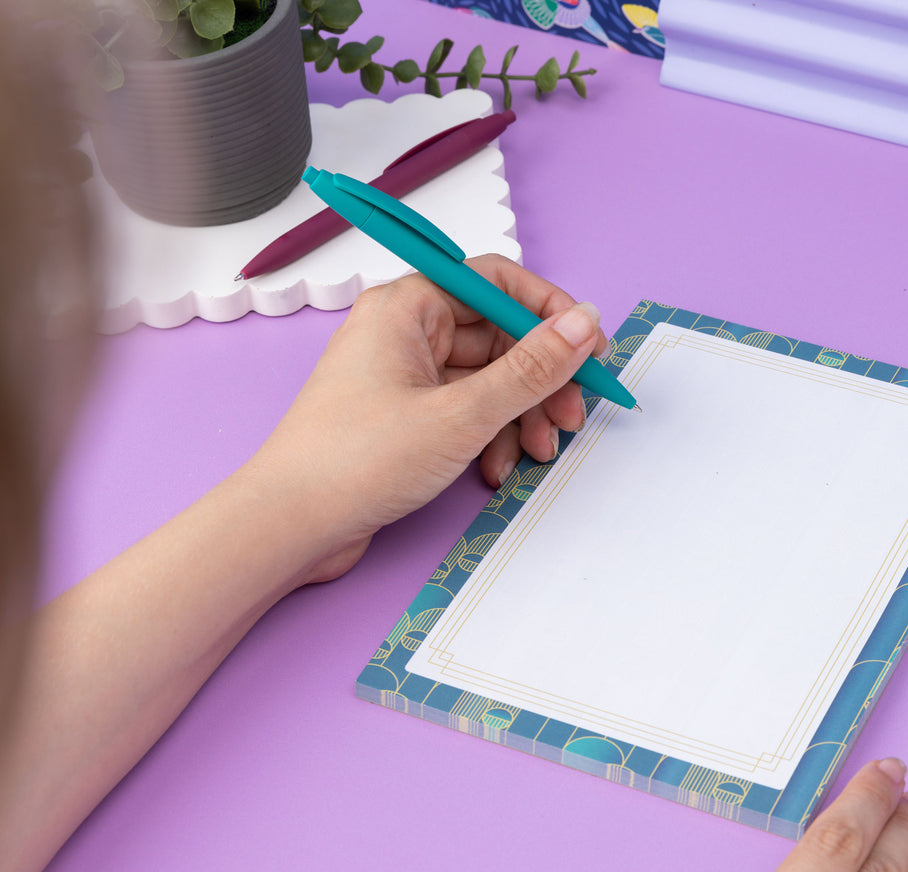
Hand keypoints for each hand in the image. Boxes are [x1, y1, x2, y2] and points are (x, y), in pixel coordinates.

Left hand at [243, 255, 608, 581]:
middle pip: (499, 336)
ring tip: (536, 452)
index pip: (496, 281)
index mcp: (407, 307)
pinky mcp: (406, 416)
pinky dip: (491, 437)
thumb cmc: (354, 461)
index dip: (548, 313)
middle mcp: (405, 332)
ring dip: (521, 415)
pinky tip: (495, 469)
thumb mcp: (462, 414)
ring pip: (489, 380)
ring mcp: (405, 375)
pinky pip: (468, 411)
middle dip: (541, 380)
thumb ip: (532, 368)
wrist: (291, 525)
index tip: (587, 348)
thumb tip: (584, 325)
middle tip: (570, 415)